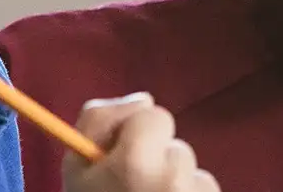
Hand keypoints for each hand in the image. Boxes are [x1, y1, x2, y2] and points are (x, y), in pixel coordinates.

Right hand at [62, 92, 220, 191]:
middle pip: (175, 145)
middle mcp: (172, 176)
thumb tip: (143, 99)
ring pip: (191, 169)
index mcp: (136, 162)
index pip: (154, 115)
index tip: (125, 157)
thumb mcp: (76, 167)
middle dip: (157, 160)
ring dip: (174, 181)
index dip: (137, 134)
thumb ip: (98, 121)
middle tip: (134, 186)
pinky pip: (206, 188)